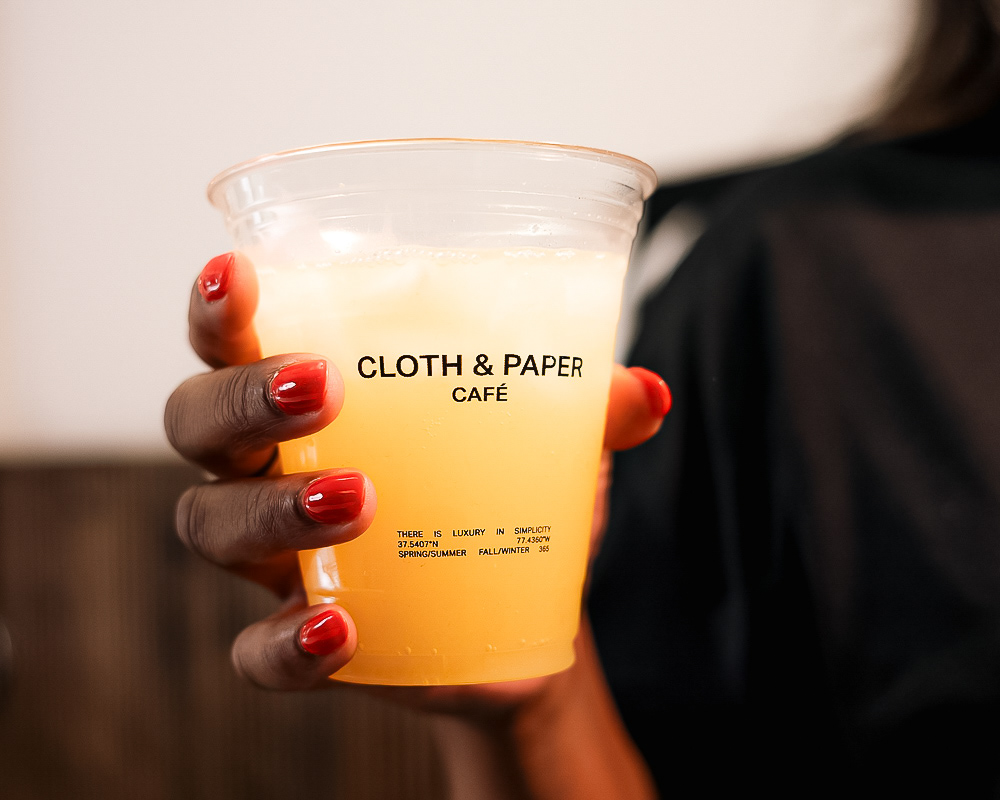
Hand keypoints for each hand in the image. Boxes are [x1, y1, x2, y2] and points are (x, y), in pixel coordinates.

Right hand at [165, 252, 670, 713]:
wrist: (518, 612)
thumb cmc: (504, 491)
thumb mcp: (545, 439)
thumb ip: (587, 407)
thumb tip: (647, 391)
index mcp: (312, 397)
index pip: (235, 338)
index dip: (219, 306)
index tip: (235, 271)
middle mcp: (270, 467)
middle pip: (200, 423)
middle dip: (245, 398)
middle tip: (325, 388)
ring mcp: (276, 557)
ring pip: (213, 524)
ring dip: (275, 509)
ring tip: (360, 498)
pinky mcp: (301, 639)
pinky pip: (255, 651)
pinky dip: (286, 644)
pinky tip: (340, 632)